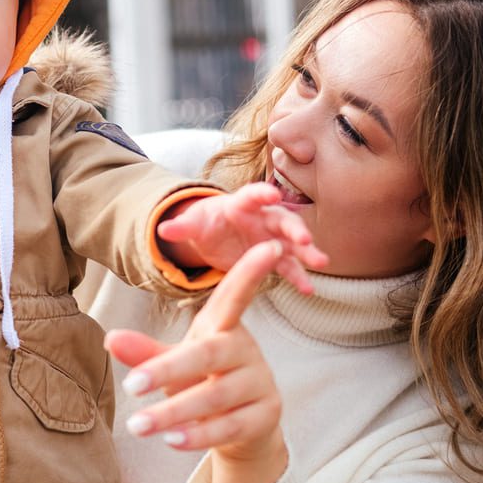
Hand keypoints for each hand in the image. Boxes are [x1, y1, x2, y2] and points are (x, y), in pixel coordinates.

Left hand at [106, 240, 289, 482]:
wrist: (243, 429)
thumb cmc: (203, 381)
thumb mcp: (175, 363)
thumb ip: (146, 353)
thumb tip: (110, 338)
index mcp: (225, 327)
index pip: (236, 296)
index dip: (249, 273)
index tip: (268, 247)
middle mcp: (246, 351)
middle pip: (210, 354)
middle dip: (167, 369)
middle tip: (130, 386)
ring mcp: (260, 383)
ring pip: (217, 396)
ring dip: (175, 412)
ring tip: (138, 425)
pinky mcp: (267, 415)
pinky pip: (231, 426)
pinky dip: (199, 435)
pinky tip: (171, 440)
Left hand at [158, 182, 327, 293]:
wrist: (215, 237)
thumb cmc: (205, 224)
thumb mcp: (193, 225)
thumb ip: (182, 227)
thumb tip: (162, 229)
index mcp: (241, 204)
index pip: (253, 195)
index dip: (262, 194)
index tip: (272, 195)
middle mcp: (262, 218)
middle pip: (282, 219)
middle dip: (295, 228)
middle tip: (306, 239)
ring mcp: (271, 237)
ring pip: (293, 243)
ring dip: (307, 252)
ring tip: (320, 263)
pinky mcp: (274, 257)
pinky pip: (289, 266)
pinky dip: (299, 276)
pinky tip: (309, 289)